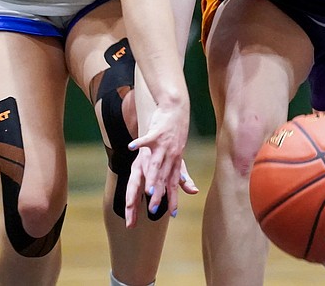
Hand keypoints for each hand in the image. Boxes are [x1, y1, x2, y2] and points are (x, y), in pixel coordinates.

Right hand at [123, 102, 196, 226]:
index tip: (173, 214)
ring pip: (156, 164)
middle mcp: (170, 156)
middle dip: (159, 195)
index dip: (173, 198)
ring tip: (147, 190)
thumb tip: (193, 191)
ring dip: (151, 177)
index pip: (174, 184)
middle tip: (154, 211)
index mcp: (175, 163)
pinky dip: (139, 143)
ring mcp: (163, 145)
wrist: (175, 110)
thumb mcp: (181, 156)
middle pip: (162, 179)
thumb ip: (183, 175)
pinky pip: (146, 139)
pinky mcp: (156, 132)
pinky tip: (131, 147)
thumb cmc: (176, 135)